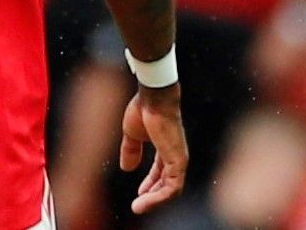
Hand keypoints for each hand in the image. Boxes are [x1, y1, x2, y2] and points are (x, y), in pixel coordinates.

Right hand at [120, 84, 186, 214]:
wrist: (152, 98)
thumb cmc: (143, 110)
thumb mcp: (132, 134)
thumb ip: (130, 150)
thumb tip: (126, 168)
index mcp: (166, 147)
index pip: (161, 172)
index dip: (151, 184)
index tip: (139, 194)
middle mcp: (175, 154)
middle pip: (167, 183)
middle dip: (153, 196)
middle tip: (138, 206)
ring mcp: (178, 159)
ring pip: (171, 190)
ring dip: (154, 201)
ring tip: (137, 207)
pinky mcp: (178, 162)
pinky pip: (172, 188)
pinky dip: (158, 197)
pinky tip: (142, 201)